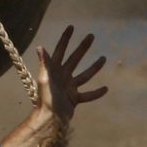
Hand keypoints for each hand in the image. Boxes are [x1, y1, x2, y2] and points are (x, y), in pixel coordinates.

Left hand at [28, 25, 107, 146]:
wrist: (50, 119)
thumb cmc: (46, 99)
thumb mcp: (44, 79)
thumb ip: (44, 64)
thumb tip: (40, 47)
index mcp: (54, 70)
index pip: (60, 50)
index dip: (65, 39)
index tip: (72, 27)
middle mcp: (63, 76)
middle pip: (75, 58)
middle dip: (82, 47)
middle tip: (91, 36)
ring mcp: (69, 88)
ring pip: (84, 75)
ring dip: (93, 67)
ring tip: (103, 58)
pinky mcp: (74, 99)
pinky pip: (88, 95)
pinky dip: (96, 93)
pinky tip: (105, 89)